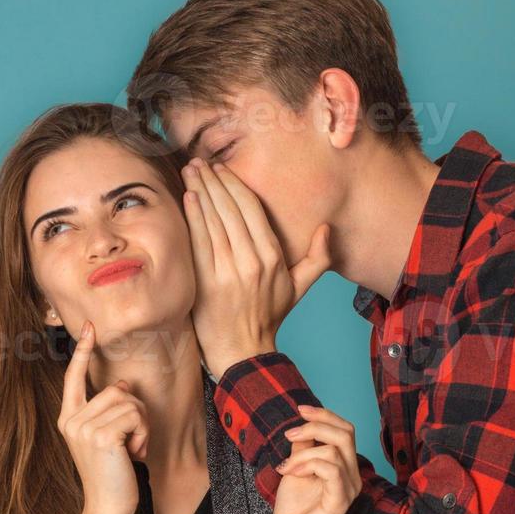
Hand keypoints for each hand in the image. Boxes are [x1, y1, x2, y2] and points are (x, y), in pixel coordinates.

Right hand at [57, 320, 149, 513]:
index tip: (89, 327)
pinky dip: (144, 434)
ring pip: (128, 402)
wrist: (108, 505)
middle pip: (116, 390)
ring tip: (132, 449)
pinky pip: (135, 416)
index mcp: (68, 418)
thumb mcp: (107, 437)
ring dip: (142, 426)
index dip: (82, 351)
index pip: (73, 376)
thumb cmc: (112, 472)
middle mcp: (71, 420)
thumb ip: (108, 411)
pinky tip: (135, 454)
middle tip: (132, 441)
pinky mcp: (101, 436)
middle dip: (136, 413)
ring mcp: (84, 428)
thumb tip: (120, 384)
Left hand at [182, 160, 330, 375]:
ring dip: (200, 191)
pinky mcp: (207, 281)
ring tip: (189, 172)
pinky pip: (200, 241)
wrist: (242, 351)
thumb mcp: (298, 288)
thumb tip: (327, 229)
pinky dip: (193, 217)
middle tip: (199, 162)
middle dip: (213, 181)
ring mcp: (228, 271)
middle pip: (230, 209)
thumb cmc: (268, 316)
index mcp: (273, 257)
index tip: (220, 169)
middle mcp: (251, 261)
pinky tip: (187, 197)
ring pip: (214, 221)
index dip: (235, 184)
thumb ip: (318, 259)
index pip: (252, 210)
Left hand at [272, 405, 362, 513]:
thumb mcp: (295, 469)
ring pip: (334, 451)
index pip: (345, 430)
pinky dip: (307, 465)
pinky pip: (331, 470)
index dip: (325, 415)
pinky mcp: (340, 502)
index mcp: (345, 467)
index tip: (299, 409)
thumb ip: (303, 447)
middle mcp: (353, 476)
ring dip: (302, 454)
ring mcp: (349, 489)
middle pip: (346, 433)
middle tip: (290, 434)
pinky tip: (290, 473)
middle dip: (315, 426)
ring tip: (285, 467)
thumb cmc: (294, 511)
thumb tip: (302, 424)